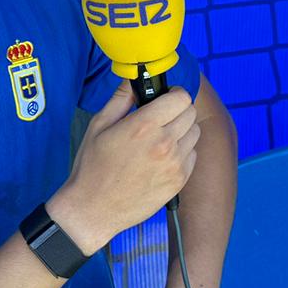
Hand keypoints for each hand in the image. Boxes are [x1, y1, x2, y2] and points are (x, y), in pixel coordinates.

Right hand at [49, 82, 199, 254]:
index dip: (174, 94)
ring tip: (161, 139)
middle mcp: (164, 143)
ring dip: (182, 131)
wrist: (93, 209)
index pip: (181, 97)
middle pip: (191, 112)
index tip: (165, 98)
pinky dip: (183, 152)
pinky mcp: (179, 181)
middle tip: (161, 118)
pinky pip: (193, 155)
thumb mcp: (99, 125)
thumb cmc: (93, 167)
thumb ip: (120, 98)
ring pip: (195, 133)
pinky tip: (162, 158)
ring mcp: (174, 163)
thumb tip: (134, 79)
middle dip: (178, 110)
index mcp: (144, 126)